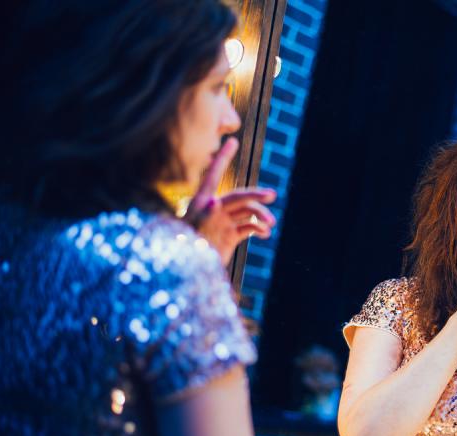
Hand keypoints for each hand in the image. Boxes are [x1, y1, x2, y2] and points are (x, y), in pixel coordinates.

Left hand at [185, 137, 277, 265]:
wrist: (186, 274)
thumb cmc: (185, 251)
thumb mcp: (193, 233)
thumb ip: (205, 216)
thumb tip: (215, 201)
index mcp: (201, 202)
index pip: (213, 174)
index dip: (223, 157)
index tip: (232, 140)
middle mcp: (214, 209)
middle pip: (239, 197)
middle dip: (255, 196)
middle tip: (271, 196)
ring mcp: (223, 222)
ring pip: (247, 212)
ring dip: (260, 217)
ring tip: (270, 225)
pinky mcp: (229, 236)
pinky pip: (248, 227)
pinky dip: (258, 229)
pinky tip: (265, 234)